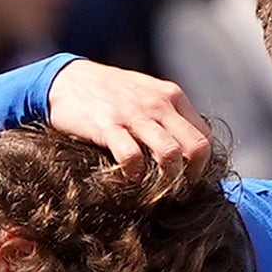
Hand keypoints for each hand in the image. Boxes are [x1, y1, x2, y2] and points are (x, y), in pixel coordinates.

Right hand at [45, 60, 214, 179]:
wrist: (66, 79)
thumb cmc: (108, 93)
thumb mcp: (145, 93)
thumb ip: (167, 114)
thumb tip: (186, 147)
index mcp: (171, 96)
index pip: (204, 135)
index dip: (202, 163)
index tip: (189, 179)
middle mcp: (158, 104)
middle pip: (196, 147)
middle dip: (191, 176)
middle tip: (178, 191)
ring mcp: (134, 115)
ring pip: (170, 154)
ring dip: (168, 179)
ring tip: (157, 190)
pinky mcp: (108, 127)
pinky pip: (132, 157)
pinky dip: (134, 174)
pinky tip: (128, 176)